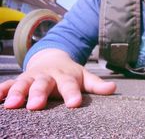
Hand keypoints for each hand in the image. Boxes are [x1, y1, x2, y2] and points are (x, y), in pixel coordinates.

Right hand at [0, 49, 115, 109]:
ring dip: (17, 92)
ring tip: (12, 104)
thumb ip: (97, 84)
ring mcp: (32, 77)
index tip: (74, 104)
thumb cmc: (70, 73)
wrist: (52, 59)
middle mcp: (48, 76)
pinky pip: (9, 84)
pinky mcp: (20, 80)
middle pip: (43, 84)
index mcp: (66, 76)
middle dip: (39, 94)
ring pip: (24, 83)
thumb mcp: (85, 77)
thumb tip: (114, 88)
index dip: (72, 94)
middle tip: (35, 106)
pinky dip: (2, 90)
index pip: (70, 86)